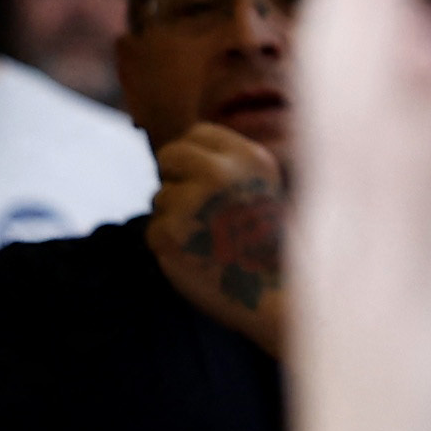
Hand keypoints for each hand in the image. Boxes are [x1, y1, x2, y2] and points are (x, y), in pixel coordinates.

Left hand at [144, 124, 291, 349]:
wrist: (275, 295)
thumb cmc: (264, 242)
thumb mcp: (258, 185)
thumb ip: (222, 163)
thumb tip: (171, 153)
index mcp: (248, 158)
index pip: (197, 134)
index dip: (197, 160)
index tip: (213, 186)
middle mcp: (220, 174)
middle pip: (169, 155)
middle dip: (178, 180)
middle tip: (204, 213)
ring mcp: (192, 203)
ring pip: (161, 197)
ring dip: (177, 218)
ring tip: (211, 241)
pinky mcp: (170, 234)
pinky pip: (154, 229)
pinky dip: (170, 246)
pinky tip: (199, 257)